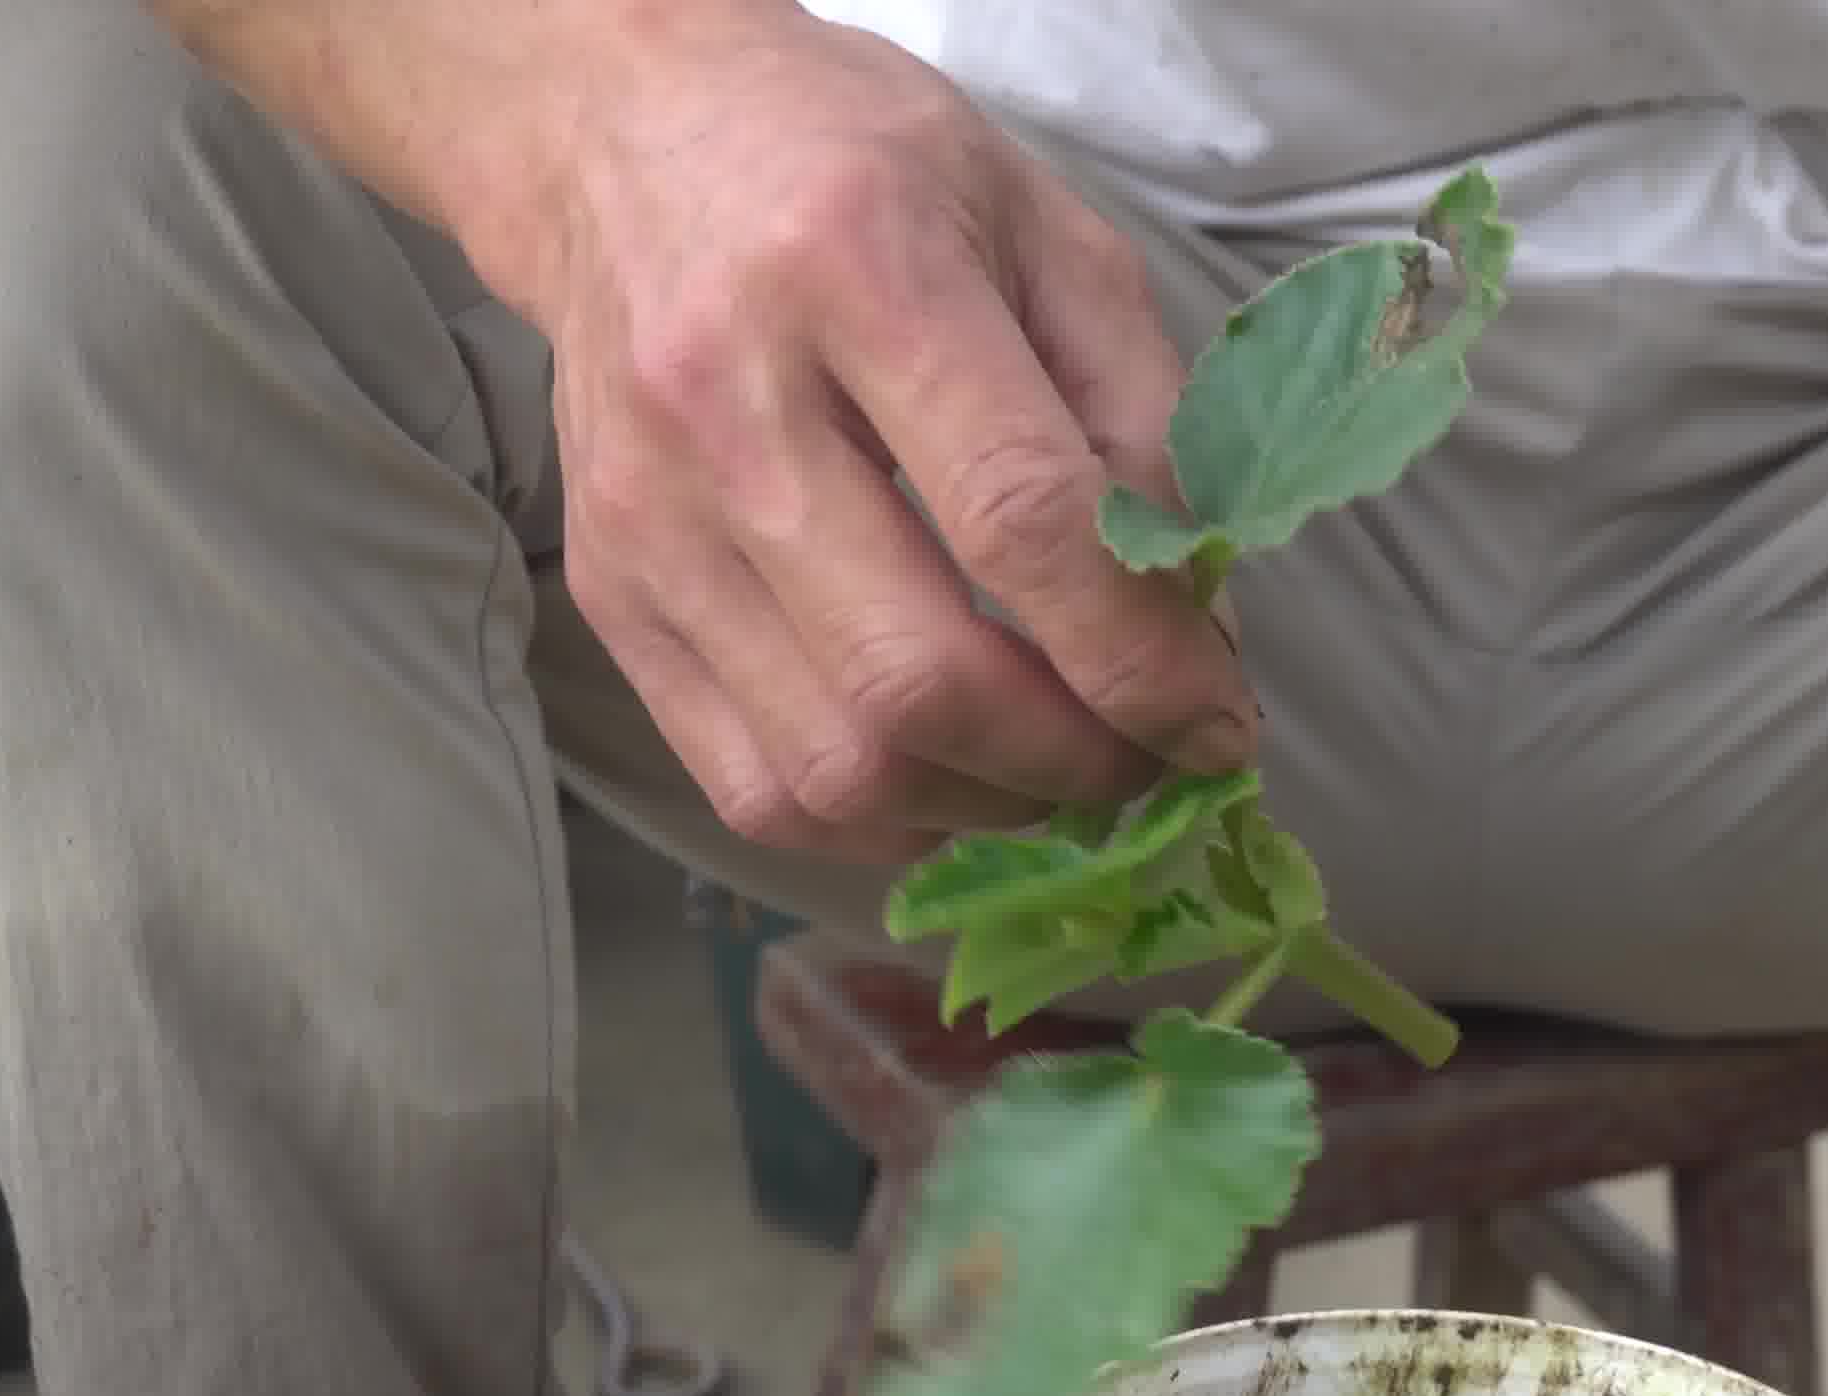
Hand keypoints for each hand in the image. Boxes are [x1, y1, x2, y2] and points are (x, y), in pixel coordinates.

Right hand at [476, 11, 1251, 860]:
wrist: (625, 142)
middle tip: (1149, 763)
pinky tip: (957, 778)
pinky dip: (884, 820)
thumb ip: (1143, 420)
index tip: (1218, 720)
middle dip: (1071, 763)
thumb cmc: (863, 174)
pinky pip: (755, 783)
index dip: (1140, 656)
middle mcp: (727, 403)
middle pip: (917, 677)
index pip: (1021, 520)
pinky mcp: (610, 591)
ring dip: (986, 810)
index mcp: (859, 272)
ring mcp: (649, 515)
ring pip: (836, 763)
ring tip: (1062, 775)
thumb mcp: (1048, 234)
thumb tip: (1197, 626)